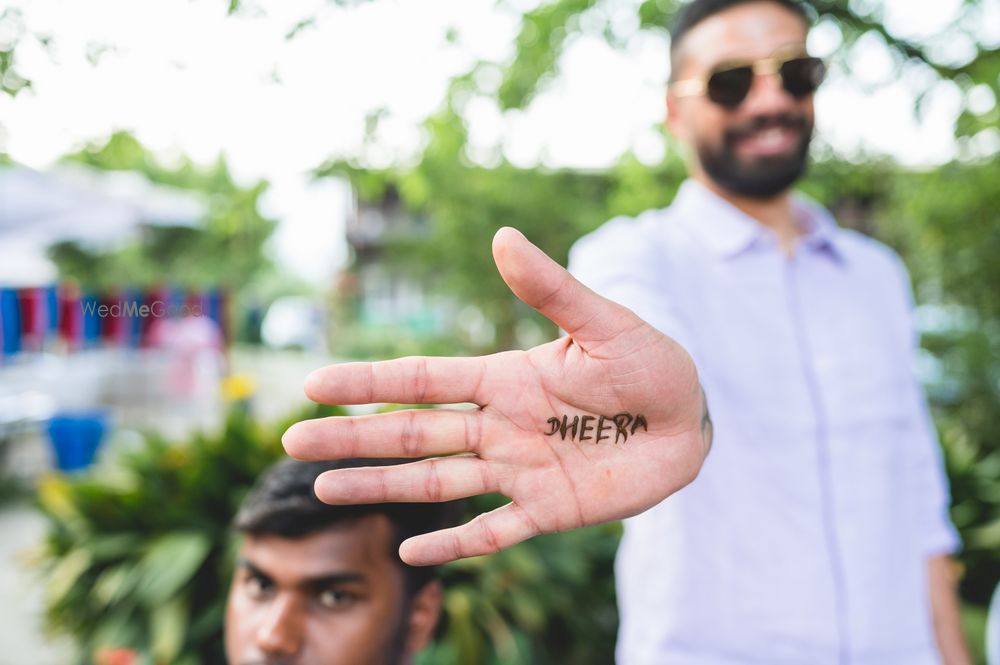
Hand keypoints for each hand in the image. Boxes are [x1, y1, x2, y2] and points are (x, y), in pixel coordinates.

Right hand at [283, 227, 709, 564]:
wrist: (692, 421)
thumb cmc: (650, 363)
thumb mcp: (603, 322)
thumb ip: (550, 288)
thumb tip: (502, 235)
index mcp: (505, 378)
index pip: (423, 380)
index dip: (369, 383)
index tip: (316, 385)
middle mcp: (499, 425)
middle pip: (411, 434)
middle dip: (353, 439)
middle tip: (294, 443)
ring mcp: (519, 470)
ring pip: (436, 483)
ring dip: (382, 488)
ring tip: (326, 491)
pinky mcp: (549, 510)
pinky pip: (492, 532)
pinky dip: (454, 545)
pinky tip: (411, 554)